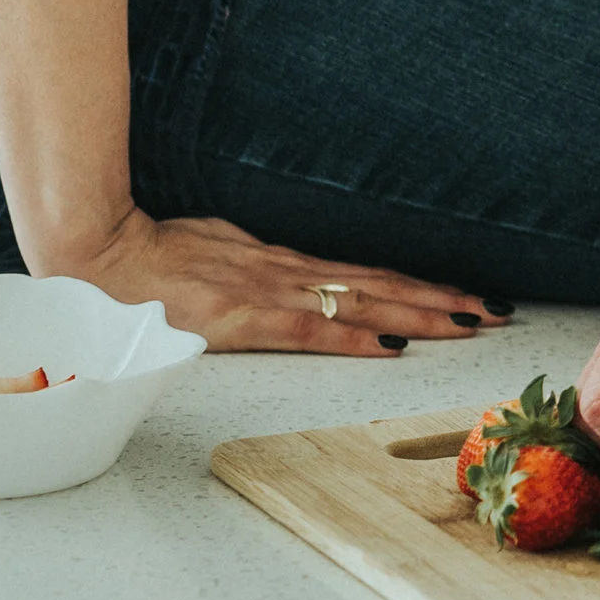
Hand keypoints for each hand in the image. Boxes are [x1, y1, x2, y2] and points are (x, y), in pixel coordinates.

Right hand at [55, 207, 511, 355]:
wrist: (103, 254)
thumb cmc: (153, 257)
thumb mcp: (220, 250)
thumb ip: (259, 267)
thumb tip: (291, 277)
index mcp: (285, 263)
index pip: (370, 275)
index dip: (422, 286)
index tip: (468, 296)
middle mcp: (289, 274)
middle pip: (382, 287)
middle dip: (443, 300)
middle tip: (497, 310)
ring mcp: (270, 294)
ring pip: (362, 304)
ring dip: (420, 316)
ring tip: (471, 322)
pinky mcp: (244, 319)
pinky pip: (311, 331)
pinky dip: (354, 340)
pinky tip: (390, 349)